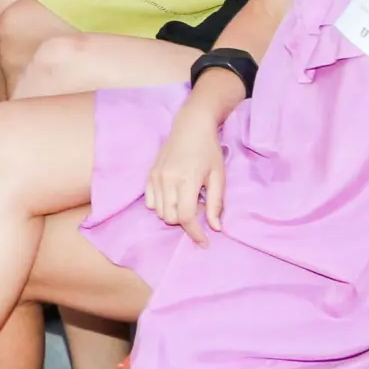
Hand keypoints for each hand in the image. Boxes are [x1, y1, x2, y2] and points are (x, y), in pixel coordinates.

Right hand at [143, 107, 224, 245]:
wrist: (191, 126)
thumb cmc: (209, 150)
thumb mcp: (218, 176)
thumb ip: (216, 203)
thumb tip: (215, 227)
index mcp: (187, 180)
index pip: (186, 217)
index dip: (195, 233)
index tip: (204, 242)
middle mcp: (167, 180)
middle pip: (171, 217)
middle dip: (186, 220)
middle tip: (199, 207)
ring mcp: (155, 177)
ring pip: (159, 212)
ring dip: (173, 213)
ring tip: (186, 199)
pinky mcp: (149, 175)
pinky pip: (150, 202)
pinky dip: (161, 205)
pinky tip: (174, 195)